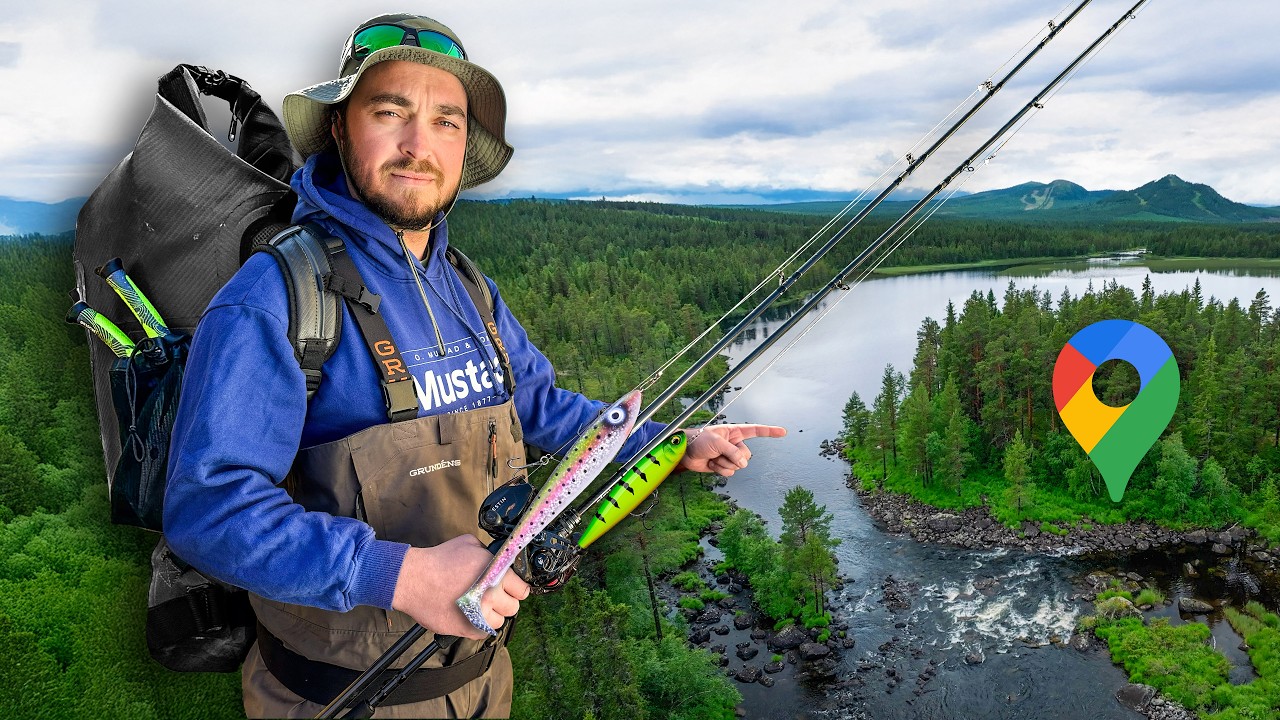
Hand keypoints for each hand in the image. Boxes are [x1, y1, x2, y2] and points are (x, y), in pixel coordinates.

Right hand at [390, 535, 529, 639]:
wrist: (413, 580)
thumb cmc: (438, 561)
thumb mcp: (469, 543)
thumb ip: (489, 552)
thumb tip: (498, 559)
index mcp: (495, 574)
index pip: (522, 589)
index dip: (515, 587)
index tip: (509, 588)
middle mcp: (490, 596)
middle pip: (513, 607)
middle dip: (505, 601)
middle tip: (493, 596)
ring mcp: (479, 614)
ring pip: (499, 622)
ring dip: (492, 615)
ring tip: (479, 606)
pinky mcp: (466, 629)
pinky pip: (483, 632)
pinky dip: (479, 625)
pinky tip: (469, 614)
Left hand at [680, 423, 785, 476]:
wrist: (685, 453)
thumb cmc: (698, 440)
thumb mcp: (716, 442)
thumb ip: (732, 452)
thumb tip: (743, 463)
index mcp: (734, 432)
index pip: (755, 430)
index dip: (770, 431)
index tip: (783, 432)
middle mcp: (734, 444)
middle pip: (746, 455)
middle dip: (734, 457)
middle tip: (721, 454)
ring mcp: (729, 456)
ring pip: (738, 466)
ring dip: (724, 464)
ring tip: (713, 458)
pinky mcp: (723, 466)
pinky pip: (730, 473)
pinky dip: (719, 470)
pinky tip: (710, 464)